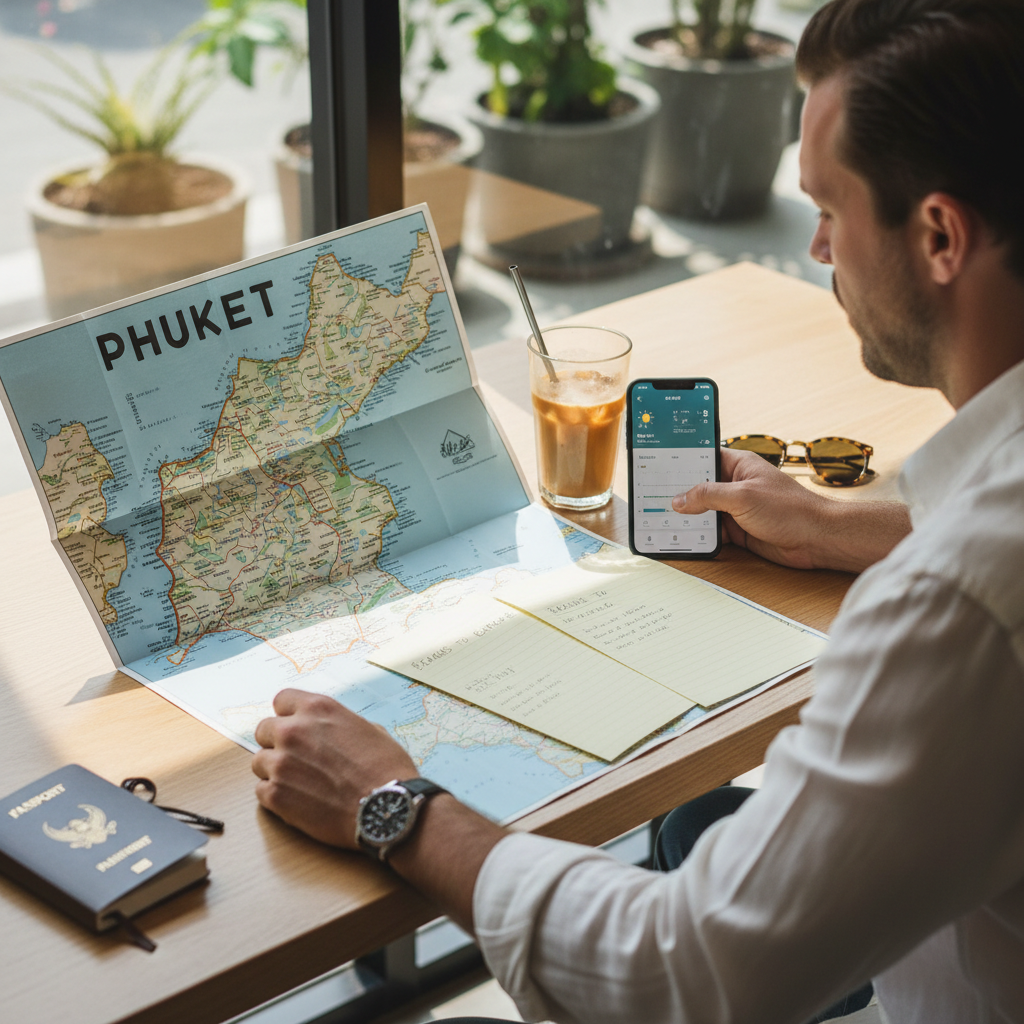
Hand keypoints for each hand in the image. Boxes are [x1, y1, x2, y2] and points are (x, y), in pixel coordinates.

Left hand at [252, 689, 415, 847]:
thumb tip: (329, 732)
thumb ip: (338, 725)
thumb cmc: (386, 769)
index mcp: (317, 709)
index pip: (282, 700)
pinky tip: (298, 800)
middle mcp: (294, 731)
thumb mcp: (369, 730)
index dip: (289, 715)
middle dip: (277, 742)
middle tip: (297, 758)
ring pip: (259, 761)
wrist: (386, 808)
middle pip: (264, 730)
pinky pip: (261, 790)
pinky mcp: (275, 795)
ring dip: (275, 770)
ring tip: (299, 783)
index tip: (295, 726)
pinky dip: (275, 796)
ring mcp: (281, 763)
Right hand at [672, 448, 909, 572]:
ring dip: (687, 517)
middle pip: (698, 487)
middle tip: (651, 496)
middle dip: (678, 492)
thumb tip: (680, 499)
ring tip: (660, 518)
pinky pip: (711, 531)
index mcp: (738, 465)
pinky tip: (682, 537)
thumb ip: (708, 496)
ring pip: (702, 511)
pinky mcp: (738, 530)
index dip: (682, 459)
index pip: (703, 456)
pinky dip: (698, 535)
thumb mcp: (742, 496)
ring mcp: (735, 509)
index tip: (658, 463)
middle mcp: (735, 485)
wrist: (818, 539)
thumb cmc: (790, 509)